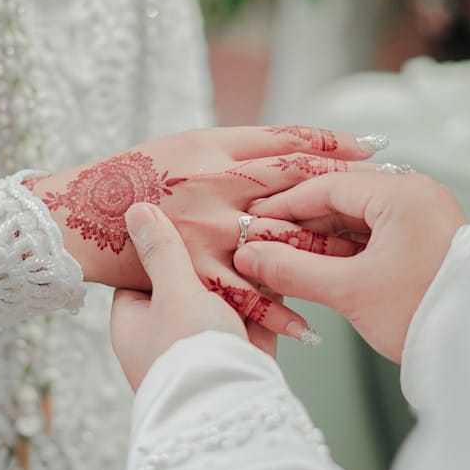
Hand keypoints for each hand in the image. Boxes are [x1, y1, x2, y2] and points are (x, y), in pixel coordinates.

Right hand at [26, 126, 386, 341]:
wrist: (79, 216)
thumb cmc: (138, 170)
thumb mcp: (192, 142)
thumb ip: (244, 146)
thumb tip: (304, 147)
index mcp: (215, 151)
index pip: (289, 146)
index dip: (333, 145)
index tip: (373, 147)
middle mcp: (215, 188)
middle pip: (293, 193)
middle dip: (343, 197)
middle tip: (389, 199)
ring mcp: (206, 232)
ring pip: (277, 245)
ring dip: (323, 255)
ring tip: (368, 262)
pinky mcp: (194, 272)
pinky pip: (244, 296)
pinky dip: (278, 314)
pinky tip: (310, 327)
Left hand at [111, 202, 273, 390]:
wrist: (231, 411)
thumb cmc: (188, 353)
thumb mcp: (172, 291)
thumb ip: (162, 251)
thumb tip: (135, 211)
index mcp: (135, 321)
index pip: (138, 273)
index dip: (158, 244)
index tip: (177, 214)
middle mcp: (166, 334)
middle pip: (185, 283)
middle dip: (209, 257)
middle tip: (225, 219)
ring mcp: (205, 345)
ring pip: (223, 298)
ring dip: (242, 273)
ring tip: (258, 232)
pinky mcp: (241, 352)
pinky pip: (253, 314)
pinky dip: (266, 294)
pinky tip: (279, 262)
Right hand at [233, 172, 465, 362]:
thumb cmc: (425, 315)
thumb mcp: (349, 292)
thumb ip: (292, 270)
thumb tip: (250, 256)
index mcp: (402, 193)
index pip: (328, 184)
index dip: (285, 205)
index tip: (254, 221)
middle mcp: (416, 195)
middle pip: (342, 197)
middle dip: (301, 222)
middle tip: (266, 241)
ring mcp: (424, 216)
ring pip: (358, 217)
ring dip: (321, 239)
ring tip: (286, 259)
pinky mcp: (427, 239)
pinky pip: (375, 233)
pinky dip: (345, 249)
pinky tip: (319, 266)